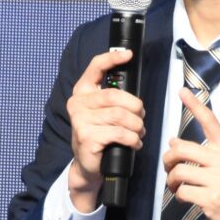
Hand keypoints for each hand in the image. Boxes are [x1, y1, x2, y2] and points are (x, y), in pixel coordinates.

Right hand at [66, 48, 145, 210]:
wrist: (88, 165)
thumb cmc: (101, 135)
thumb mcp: (105, 112)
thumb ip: (114, 98)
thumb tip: (135, 91)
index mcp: (83, 91)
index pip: (95, 67)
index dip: (112, 59)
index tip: (129, 54)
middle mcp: (78, 103)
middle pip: (115, 96)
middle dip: (136, 108)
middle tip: (141, 118)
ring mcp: (80, 121)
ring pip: (121, 116)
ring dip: (137, 126)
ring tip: (138, 133)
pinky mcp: (87, 137)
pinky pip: (120, 133)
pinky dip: (133, 139)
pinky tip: (134, 143)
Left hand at [162, 87, 219, 219]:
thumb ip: (204, 150)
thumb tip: (173, 141)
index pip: (210, 121)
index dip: (195, 105)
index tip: (182, 91)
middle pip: (182, 149)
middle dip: (168, 159)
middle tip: (168, 166)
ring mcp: (219, 180)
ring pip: (179, 171)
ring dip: (171, 180)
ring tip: (176, 184)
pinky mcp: (212, 198)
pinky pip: (183, 191)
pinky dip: (178, 194)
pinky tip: (183, 196)